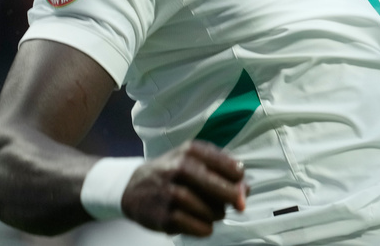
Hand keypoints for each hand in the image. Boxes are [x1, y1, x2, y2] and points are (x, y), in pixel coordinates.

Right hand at [121, 141, 247, 236]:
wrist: (133, 187)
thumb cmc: (173, 171)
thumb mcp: (194, 159)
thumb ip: (223, 168)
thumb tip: (246, 190)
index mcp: (192, 151)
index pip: (231, 167)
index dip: (239, 179)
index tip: (238, 183)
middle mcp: (180, 169)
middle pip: (222, 189)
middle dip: (234, 199)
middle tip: (237, 204)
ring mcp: (171, 193)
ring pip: (213, 211)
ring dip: (218, 214)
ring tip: (212, 211)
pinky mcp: (164, 217)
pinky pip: (199, 227)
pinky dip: (206, 228)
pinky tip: (202, 222)